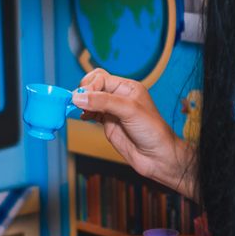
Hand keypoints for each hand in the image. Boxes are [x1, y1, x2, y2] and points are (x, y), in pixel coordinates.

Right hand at [72, 69, 195, 198]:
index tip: (80, 97)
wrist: (157, 157)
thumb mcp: (129, 110)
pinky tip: (83, 117)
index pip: (102, 78)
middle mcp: (119, 97)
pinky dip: (84, 114)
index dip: (89, 86)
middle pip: (94, 86)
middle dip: (83, 92)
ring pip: (91, 100)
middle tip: (77, 102)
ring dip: (82, 103)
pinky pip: (91, 114)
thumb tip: (79, 97)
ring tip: (79, 110)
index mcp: (128, 87)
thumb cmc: (153, 131)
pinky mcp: (108, 124)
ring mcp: (113, 111)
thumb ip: (104, 102)